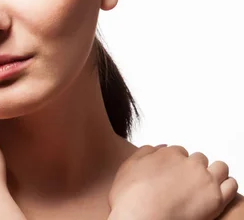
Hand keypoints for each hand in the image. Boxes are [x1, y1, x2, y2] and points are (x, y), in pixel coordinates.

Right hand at [108, 145, 238, 219]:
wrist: (140, 219)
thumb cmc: (130, 198)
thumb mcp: (128, 167)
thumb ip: (144, 152)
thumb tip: (161, 146)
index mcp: (169, 153)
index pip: (179, 152)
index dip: (176, 164)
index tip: (173, 175)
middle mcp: (189, 163)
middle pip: (199, 159)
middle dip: (194, 168)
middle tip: (186, 183)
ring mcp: (204, 180)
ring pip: (220, 167)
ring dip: (214, 173)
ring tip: (205, 186)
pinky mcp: (216, 198)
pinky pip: (231, 184)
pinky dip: (227, 186)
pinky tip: (217, 193)